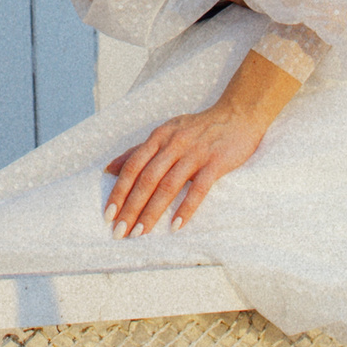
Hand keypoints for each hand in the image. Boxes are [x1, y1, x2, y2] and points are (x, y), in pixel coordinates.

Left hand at [104, 52, 301, 234]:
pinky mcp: (216, 162)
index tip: (108, 214)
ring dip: (152, 212)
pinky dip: (186, 208)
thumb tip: (110, 168)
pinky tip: (176, 225)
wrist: (238, 114)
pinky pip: (198, 188)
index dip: (119, 190)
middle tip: (120, 231)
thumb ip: (139, 150)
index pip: (133, 166)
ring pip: (168, 186)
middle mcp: (173, 144)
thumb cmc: (199, 128)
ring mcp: (195, 153)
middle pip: (147, 179)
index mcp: (159, 137)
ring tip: (141, 233)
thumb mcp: (166, 132)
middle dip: (131, 207)